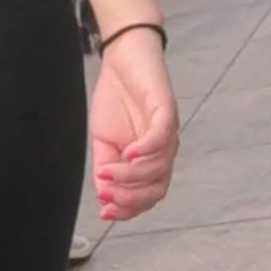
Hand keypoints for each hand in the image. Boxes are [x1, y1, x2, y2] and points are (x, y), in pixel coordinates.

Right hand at [90, 27, 178, 222]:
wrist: (122, 57)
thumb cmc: (116, 98)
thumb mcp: (103, 142)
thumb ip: (105, 169)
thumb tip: (104, 197)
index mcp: (149, 161)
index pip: (147, 196)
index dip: (128, 210)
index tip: (104, 213)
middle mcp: (164, 150)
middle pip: (157, 188)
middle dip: (131, 198)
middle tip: (106, 196)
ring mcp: (167, 131)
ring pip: (159, 167)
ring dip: (131, 176)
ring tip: (106, 172)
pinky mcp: (166, 109)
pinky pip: (161, 136)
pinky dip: (146, 150)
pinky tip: (127, 153)